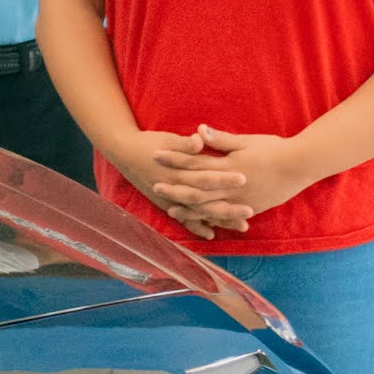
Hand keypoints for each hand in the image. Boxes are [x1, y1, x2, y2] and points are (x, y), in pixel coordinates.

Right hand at [104, 127, 255, 237]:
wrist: (124, 153)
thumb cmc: (149, 142)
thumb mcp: (167, 139)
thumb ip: (185, 143)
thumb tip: (200, 139)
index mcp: (177, 169)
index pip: (204, 175)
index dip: (223, 178)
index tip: (244, 178)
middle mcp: (174, 188)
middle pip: (205, 200)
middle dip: (227, 207)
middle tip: (250, 211)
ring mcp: (170, 199)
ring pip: (198, 213)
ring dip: (219, 220)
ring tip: (242, 226)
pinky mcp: (166, 204)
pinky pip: (183, 219)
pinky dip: (196, 226)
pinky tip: (211, 234)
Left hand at [170, 125, 317, 220]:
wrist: (302, 165)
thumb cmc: (275, 149)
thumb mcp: (247, 141)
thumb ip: (221, 140)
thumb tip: (199, 130)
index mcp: (228, 167)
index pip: (193, 163)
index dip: (173, 159)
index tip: (156, 155)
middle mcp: (231, 187)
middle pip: (195, 189)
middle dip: (174, 189)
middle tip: (155, 187)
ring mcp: (240, 201)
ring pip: (208, 209)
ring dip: (188, 210)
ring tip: (171, 211)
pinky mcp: (250, 209)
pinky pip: (226, 218)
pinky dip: (211, 222)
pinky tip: (200, 224)